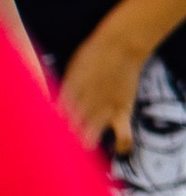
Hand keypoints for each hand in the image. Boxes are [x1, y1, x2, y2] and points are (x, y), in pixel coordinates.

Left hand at [57, 25, 145, 155]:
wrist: (123, 45)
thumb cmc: (96, 55)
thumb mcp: (74, 70)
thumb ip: (66, 90)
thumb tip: (57, 109)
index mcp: (69, 91)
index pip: (56, 116)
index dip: (52, 127)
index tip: (51, 134)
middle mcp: (86, 102)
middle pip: (70, 128)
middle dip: (66, 138)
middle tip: (66, 144)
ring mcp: (105, 108)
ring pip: (90, 135)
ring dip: (84, 142)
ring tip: (84, 147)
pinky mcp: (123, 111)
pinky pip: (124, 135)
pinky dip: (122, 145)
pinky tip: (119, 150)